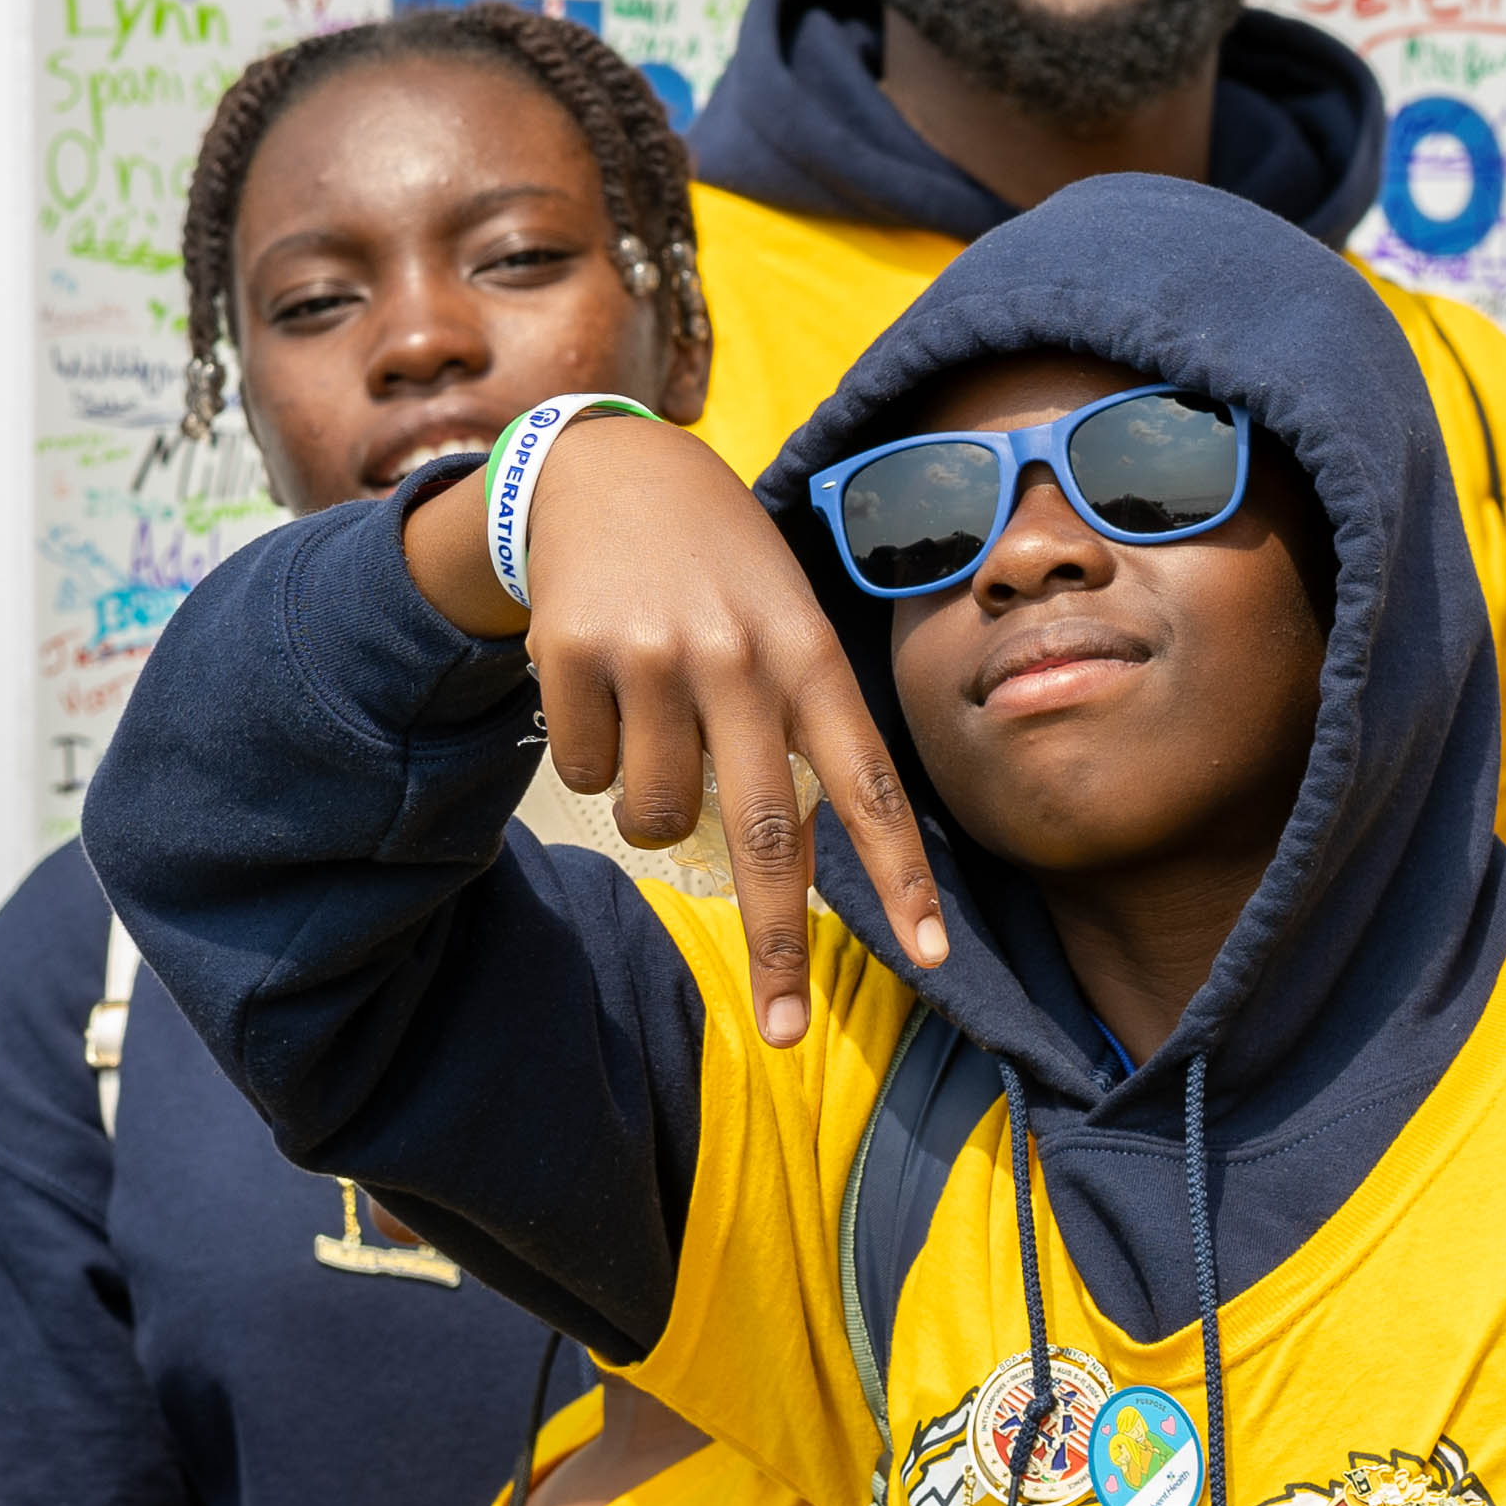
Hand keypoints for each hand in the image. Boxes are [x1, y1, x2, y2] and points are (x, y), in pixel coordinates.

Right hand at [400, 412, 949, 1050]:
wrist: (605, 472)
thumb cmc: (719, 571)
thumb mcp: (785, 622)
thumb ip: (800, 725)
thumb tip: (792, 858)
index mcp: (811, 655)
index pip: (871, 784)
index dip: (904, 876)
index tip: (933, 956)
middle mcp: (741, 659)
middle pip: (767, 833)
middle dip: (778, 944)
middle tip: (782, 1033)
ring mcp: (654, 656)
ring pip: (656, 816)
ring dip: (650, 811)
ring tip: (653, 734)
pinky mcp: (572, 653)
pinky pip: (582, 773)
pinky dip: (587, 757)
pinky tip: (599, 688)